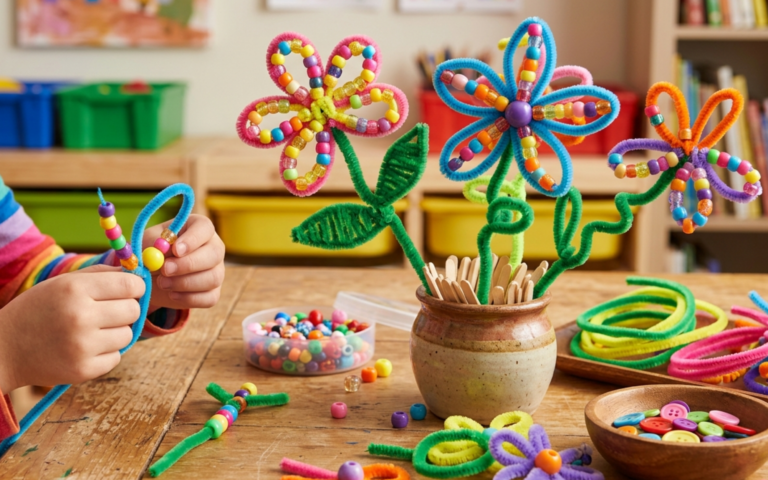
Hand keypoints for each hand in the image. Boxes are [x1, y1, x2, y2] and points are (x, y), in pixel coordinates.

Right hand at [0, 265, 144, 392]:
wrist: (4, 349)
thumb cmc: (38, 310)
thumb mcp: (63, 283)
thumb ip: (101, 275)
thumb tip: (139, 275)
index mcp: (75, 290)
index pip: (130, 285)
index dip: (135, 287)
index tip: (130, 290)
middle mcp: (80, 317)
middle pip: (133, 310)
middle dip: (126, 309)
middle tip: (107, 312)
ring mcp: (82, 346)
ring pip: (128, 335)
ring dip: (116, 332)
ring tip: (92, 331)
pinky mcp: (83, 370)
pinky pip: (116, 357)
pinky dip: (106, 352)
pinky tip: (85, 348)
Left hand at [144, 214, 224, 310]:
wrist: (151, 276)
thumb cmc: (151, 252)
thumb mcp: (148, 243)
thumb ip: (155, 245)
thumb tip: (163, 253)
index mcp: (198, 228)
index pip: (204, 228)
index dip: (193, 239)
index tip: (176, 250)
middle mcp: (213, 247)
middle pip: (214, 254)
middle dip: (189, 264)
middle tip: (165, 270)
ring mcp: (216, 270)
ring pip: (213, 278)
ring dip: (185, 283)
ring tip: (162, 283)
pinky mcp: (213, 291)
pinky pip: (210, 297)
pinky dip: (189, 298)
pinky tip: (172, 294)